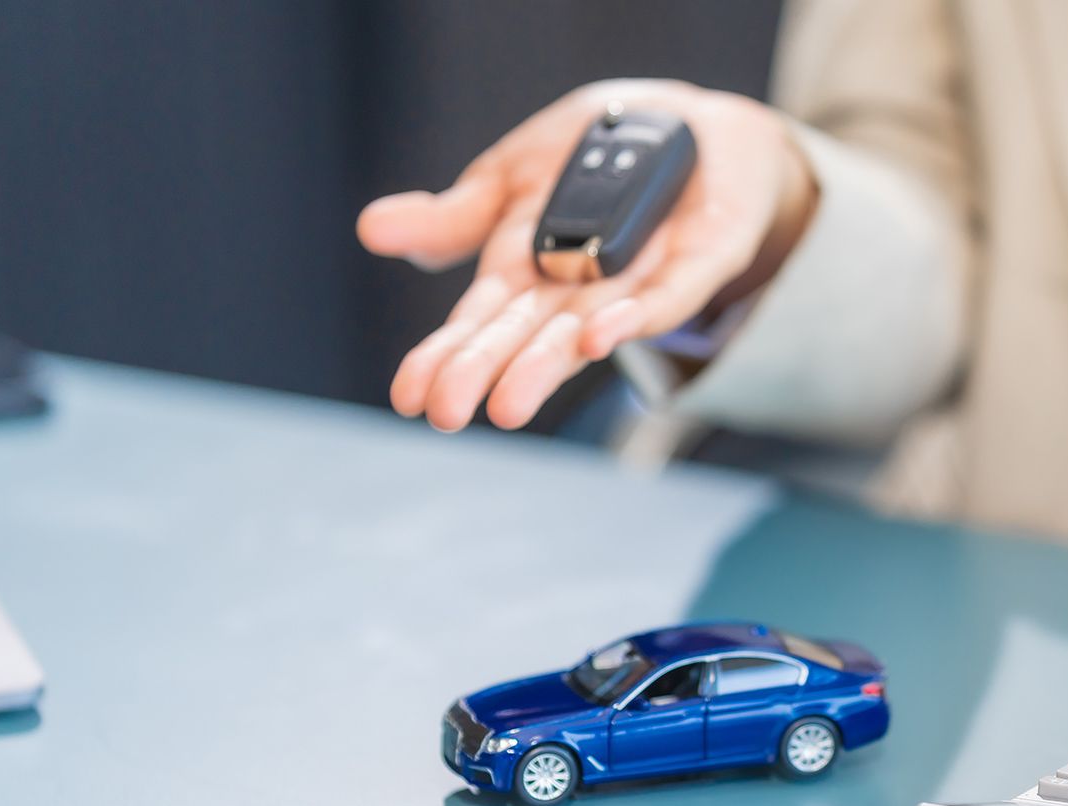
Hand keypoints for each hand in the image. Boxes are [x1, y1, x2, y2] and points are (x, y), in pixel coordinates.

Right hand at [356, 79, 816, 431]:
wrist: (692, 129)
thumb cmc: (595, 158)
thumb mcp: (512, 177)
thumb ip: (456, 217)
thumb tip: (371, 229)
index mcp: (526, 271)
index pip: (478, 320)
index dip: (443, 356)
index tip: (406, 397)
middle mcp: (577, 291)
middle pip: (525, 335)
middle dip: (485, 372)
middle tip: (445, 413)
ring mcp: (637, 283)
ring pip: (586, 330)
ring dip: (545, 366)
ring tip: (506, 405)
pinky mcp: (697, 264)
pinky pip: (664, 298)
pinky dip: (629, 318)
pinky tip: (596, 338)